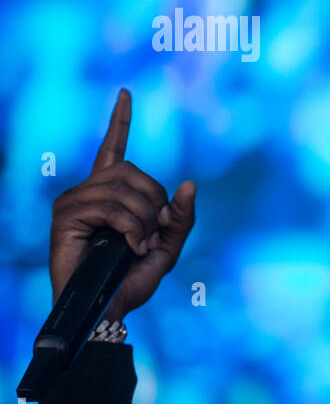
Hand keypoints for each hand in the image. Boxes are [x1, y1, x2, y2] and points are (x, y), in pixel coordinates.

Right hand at [49, 89, 196, 323]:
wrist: (109, 309)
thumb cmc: (132, 281)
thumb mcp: (168, 247)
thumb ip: (181, 218)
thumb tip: (189, 184)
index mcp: (111, 195)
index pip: (113, 149)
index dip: (119, 121)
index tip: (125, 94)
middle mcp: (88, 192)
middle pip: (131, 171)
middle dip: (153, 202)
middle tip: (153, 233)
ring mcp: (74, 203)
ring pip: (122, 190)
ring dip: (143, 220)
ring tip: (140, 246)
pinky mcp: (65, 218)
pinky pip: (109, 207)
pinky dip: (131, 228)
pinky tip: (131, 247)